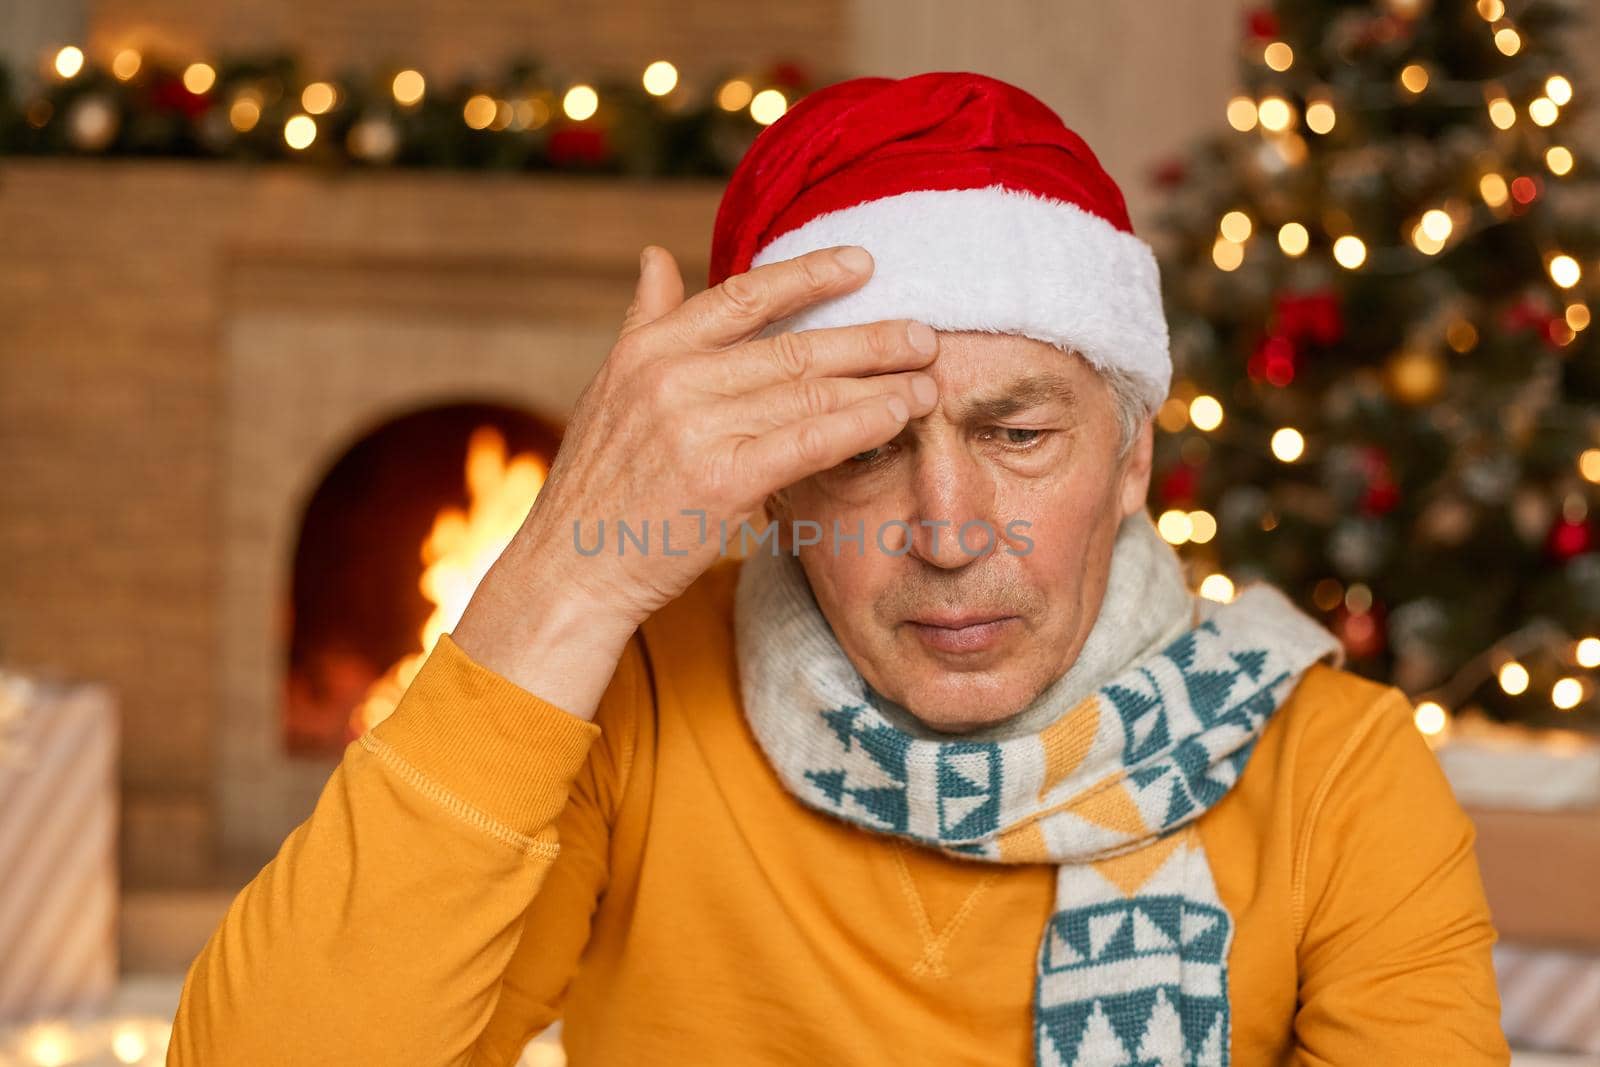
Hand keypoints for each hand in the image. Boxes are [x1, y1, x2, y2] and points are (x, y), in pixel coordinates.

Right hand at [451, 243, 939, 716]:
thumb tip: (656, 255)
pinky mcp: (721, 479)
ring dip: (879, 384)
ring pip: (810, 392)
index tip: (863, 263)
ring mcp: (696, 427)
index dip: (809, 274)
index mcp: (649, 349)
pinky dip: (861, 424)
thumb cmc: (600, 485)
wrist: (571, 568)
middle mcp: (672, 377)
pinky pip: (809, 440)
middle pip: (793, 346)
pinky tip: (898, 415)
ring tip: (927, 380)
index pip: (743, 295)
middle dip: (869, 339)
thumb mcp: (610, 388)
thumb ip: (644, 320)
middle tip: (925, 333)